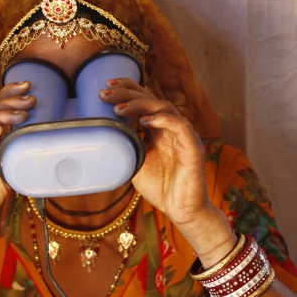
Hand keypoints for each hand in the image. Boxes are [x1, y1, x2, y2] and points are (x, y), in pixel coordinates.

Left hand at [100, 79, 213, 227]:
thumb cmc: (160, 187)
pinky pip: (180, 125)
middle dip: (127, 92)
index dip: (127, 89)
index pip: (144, 100)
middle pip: (151, 99)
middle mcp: (171, 128)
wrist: (180, 210)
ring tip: (118, 108)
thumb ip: (126, 146)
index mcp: (159, 129)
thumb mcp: (135, 163)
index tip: (105, 86)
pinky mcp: (192, 147)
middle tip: (104, 93)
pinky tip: (144, 120)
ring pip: (164, 107)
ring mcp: (183, 135)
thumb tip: (103, 132)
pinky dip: (162, 119)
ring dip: (140, 104)